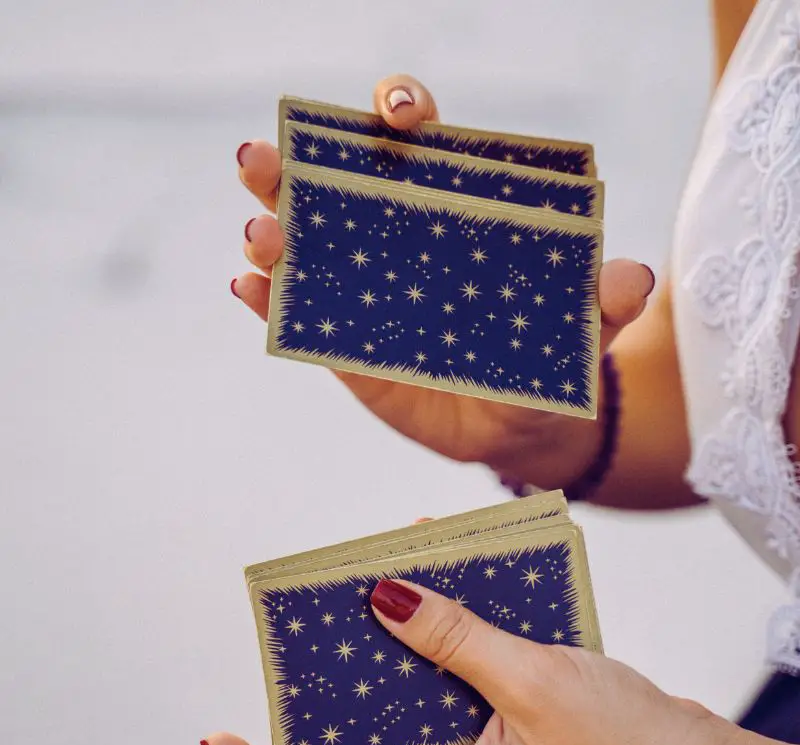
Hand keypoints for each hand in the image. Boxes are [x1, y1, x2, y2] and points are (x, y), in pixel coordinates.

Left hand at [201, 580, 721, 744]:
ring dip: (395, 638)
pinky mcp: (506, 724)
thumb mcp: (531, 683)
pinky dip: (447, 631)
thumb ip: (452, 638)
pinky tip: (453, 574)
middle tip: (311, 613)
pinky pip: (455, 676)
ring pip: (409, 696)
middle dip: (329, 678)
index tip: (219, 738)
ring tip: (383, 570)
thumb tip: (378, 596)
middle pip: (358, 738)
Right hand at [231, 75, 656, 487]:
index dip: (401, 114)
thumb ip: (602, 304)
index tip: (396, 116)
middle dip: (297, 163)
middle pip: (337, 185)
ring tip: (258, 232)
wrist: (518, 427)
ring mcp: (363, 291)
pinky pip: (296, 314)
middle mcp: (396, 242)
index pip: (418, 148)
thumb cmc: (548, 359)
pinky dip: (267, 299)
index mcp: (451, 216)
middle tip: (264, 156)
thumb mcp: (581, 331)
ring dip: (271, 227)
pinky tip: (248, 289)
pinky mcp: (344, 345)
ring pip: (304, 244)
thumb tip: (631, 279)